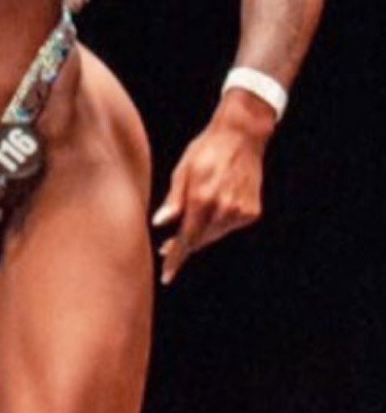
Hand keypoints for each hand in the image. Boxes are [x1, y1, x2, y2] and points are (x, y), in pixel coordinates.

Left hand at [152, 98, 271, 285]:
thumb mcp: (183, 171)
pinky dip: (218, 222)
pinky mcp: (252, 212)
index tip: (166, 277)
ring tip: (194, 213)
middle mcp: (223, 209)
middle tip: (167, 247)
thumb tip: (159, 224)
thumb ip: (173, 201)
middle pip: (199, 240)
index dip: (175, 259)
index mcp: (202, 199)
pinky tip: (216, 204)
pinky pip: (228, 226)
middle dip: (183, 245)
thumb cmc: (206, 150)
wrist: (242, 136)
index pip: (185, 239)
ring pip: (213, 235)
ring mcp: (240, 212)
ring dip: (200, 232)